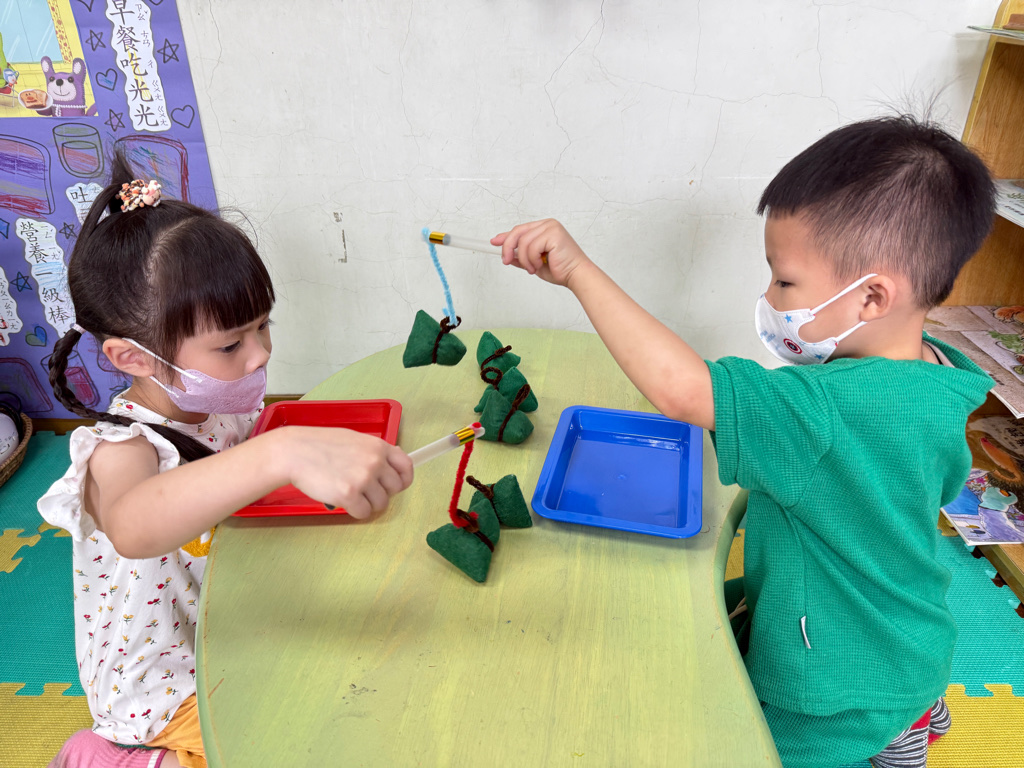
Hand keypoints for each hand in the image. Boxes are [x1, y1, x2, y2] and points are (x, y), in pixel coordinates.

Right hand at [274, 426, 412, 518]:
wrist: (294, 452)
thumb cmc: (320, 445)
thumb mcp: (354, 439)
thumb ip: (373, 452)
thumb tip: (391, 464)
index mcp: (378, 446)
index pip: (407, 467)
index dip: (403, 479)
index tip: (395, 485)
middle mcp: (375, 461)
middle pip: (395, 489)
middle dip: (381, 492)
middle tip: (364, 490)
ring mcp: (363, 478)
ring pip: (381, 504)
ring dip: (367, 503)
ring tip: (351, 494)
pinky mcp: (349, 495)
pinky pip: (364, 513)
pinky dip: (355, 511)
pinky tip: (344, 501)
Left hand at [491, 219, 591, 287]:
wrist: (576, 276)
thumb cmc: (561, 269)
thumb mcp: (534, 263)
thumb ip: (522, 257)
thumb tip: (508, 255)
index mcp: (544, 228)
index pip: (520, 229)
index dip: (505, 236)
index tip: (494, 242)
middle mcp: (547, 224)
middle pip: (517, 232)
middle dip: (508, 248)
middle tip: (507, 261)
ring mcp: (550, 227)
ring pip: (523, 242)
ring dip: (525, 259)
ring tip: (533, 268)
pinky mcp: (553, 233)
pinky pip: (531, 246)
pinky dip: (532, 259)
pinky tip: (540, 265)